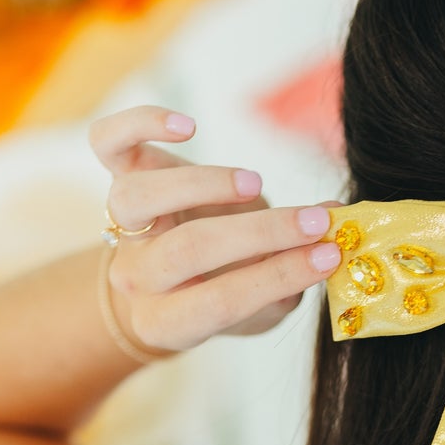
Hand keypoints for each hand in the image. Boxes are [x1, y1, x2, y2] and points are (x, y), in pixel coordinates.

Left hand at [93, 105, 339, 350]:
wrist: (164, 283)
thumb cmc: (223, 294)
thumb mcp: (260, 306)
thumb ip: (292, 276)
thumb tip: (335, 228)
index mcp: (166, 320)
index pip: (220, 302)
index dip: (277, 277)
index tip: (329, 255)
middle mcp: (137, 274)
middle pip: (188, 250)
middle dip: (261, 233)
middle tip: (315, 222)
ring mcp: (123, 223)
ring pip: (137, 197)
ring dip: (203, 184)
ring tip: (254, 185)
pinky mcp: (121, 174)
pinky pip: (108, 143)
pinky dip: (141, 124)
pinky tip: (189, 127)